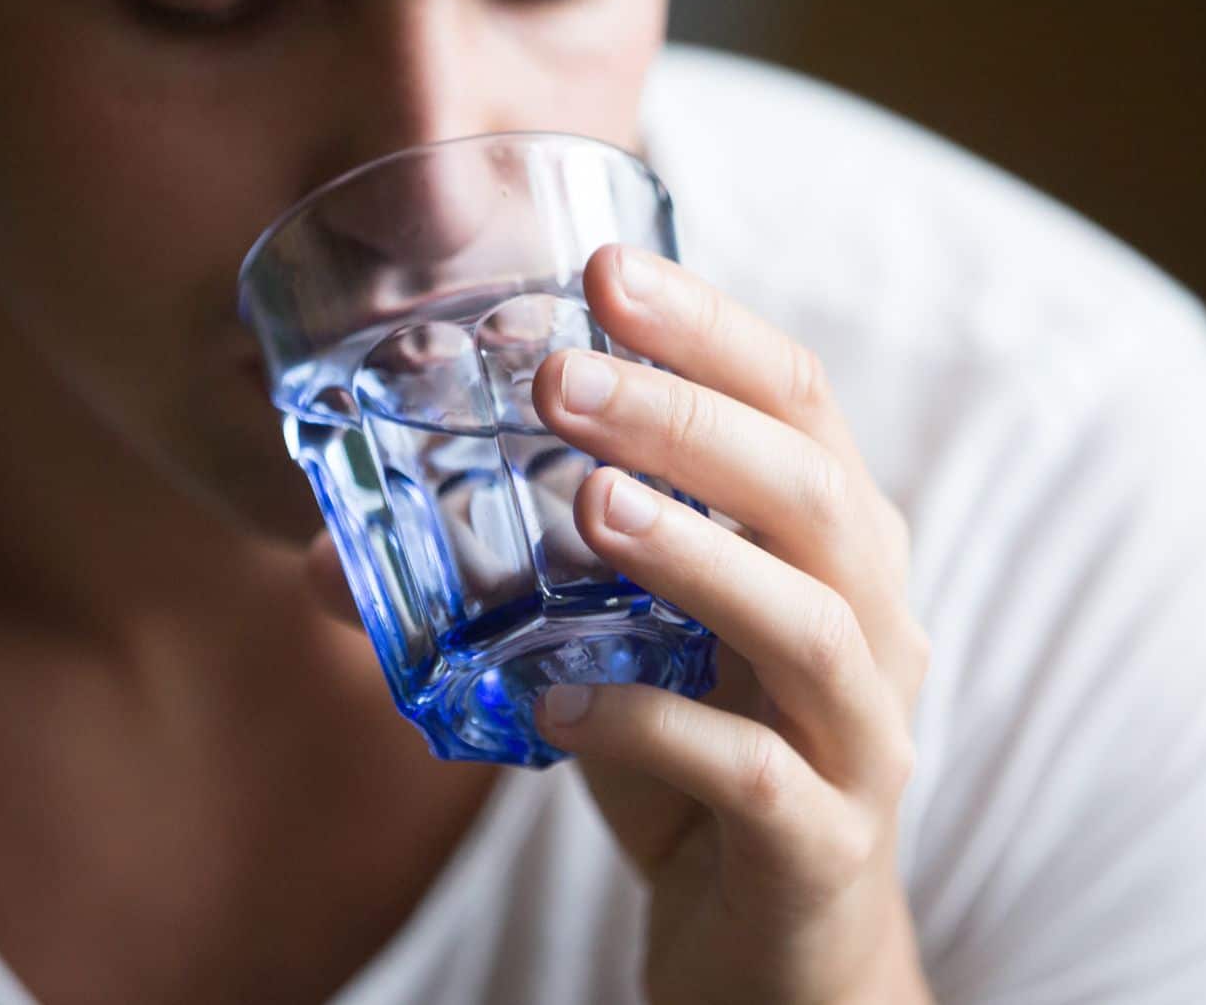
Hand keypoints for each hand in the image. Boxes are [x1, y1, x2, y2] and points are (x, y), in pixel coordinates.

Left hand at [528, 246, 933, 1003]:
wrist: (777, 952)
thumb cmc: (696, 771)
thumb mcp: (615, 658)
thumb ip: (520, 588)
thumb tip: (330, 548)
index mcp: (834, 548)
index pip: (797, 404)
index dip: (711, 329)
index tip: (607, 268)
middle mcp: (875, 624)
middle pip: (812, 491)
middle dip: (689, 420)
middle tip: (566, 379)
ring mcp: (862, 736)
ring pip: (807, 623)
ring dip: (695, 555)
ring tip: (587, 508)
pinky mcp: (823, 843)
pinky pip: (749, 775)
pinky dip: (650, 734)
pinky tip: (557, 711)